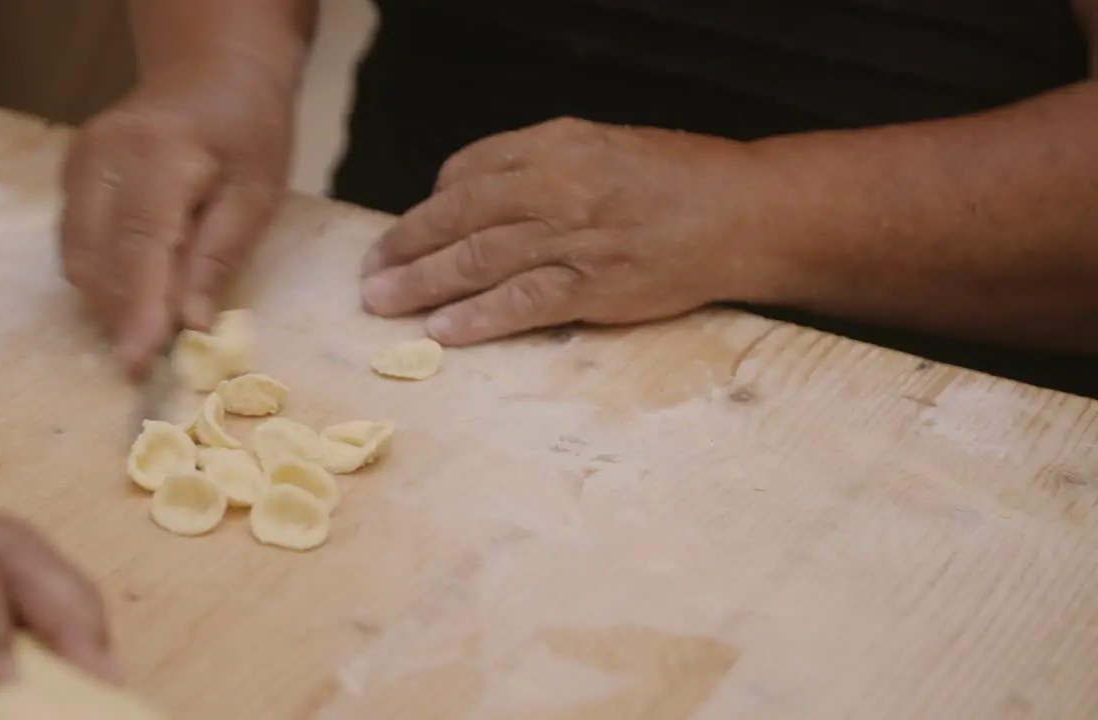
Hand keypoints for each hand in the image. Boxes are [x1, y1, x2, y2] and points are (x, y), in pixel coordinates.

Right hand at [59, 56, 294, 376]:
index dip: (139, 307)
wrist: (211, 71)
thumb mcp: (256, 193)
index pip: (141, 242)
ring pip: (78, 255)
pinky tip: (133, 292)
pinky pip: (75, 241)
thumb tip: (192, 325)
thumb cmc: (247, 132)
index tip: (139, 360)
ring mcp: (79, 161)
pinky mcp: (70, 173)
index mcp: (162, 154)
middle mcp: (105, 155)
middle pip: (99, 255)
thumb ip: (218, 256)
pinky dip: (101, 276)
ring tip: (147, 328)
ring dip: (109, 301)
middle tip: (151, 360)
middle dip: (122, 315)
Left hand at [359, 117, 781, 343]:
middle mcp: (557, 185)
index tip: (407, 232)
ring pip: (477, 261)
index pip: (468, 171)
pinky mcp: (594, 287)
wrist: (745, 213)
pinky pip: (522, 303)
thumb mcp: (604, 146)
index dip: (428, 205)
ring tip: (382, 302)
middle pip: (459, 217)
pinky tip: (443, 330)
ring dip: (421, 284)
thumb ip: (541, 162)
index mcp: (557, 143)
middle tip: (369, 271)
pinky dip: (477, 318)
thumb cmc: (678, 178)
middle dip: (405, 246)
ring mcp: (573, 238)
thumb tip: (472, 192)